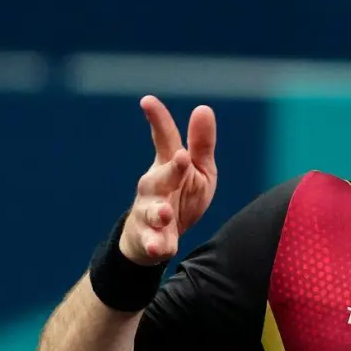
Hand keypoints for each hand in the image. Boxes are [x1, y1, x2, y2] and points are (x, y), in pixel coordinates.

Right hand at [120, 95, 218, 265]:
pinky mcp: (149, 239)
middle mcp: (154, 187)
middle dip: (171, 169)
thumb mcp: (197, 171)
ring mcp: (149, 213)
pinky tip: (162, 249)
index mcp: (169, 167)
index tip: (148, 100)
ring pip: (151, 212)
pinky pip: (152, 243)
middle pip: (159, 176)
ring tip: (166, 214)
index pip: (164, 140)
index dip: (157, 120)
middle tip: (182, 158)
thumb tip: (203, 108)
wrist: (157, 238)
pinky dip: (156, 246)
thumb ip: (201, 145)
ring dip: (158, 212)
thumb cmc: (180, 197)